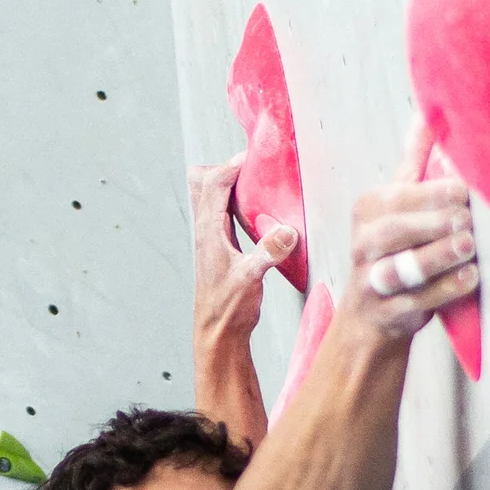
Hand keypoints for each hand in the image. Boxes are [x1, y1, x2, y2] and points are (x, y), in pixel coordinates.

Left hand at [189, 160, 296, 352]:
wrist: (219, 332)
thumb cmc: (229, 308)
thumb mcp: (251, 279)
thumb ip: (268, 253)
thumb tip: (286, 231)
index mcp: (209, 231)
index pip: (214, 184)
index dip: (232, 165)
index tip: (254, 156)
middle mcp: (205, 231)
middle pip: (203, 183)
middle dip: (225, 168)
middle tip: (253, 167)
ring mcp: (210, 238)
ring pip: (209, 197)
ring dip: (229, 184)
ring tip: (257, 182)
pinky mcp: (219, 247)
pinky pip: (222, 212)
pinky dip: (235, 202)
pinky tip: (257, 211)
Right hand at [350, 117, 476, 342]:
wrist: (370, 317)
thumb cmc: (394, 250)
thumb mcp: (398, 204)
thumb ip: (415, 161)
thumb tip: (430, 111)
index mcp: (369, 209)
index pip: (398, 196)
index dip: (432, 193)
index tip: (464, 190)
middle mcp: (363, 243)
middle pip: (396, 229)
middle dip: (434, 222)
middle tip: (469, 218)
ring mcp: (371, 280)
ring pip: (401, 266)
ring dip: (437, 255)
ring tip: (468, 245)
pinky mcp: (385, 313)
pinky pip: (414, 301)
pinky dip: (444, 290)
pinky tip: (469, 278)